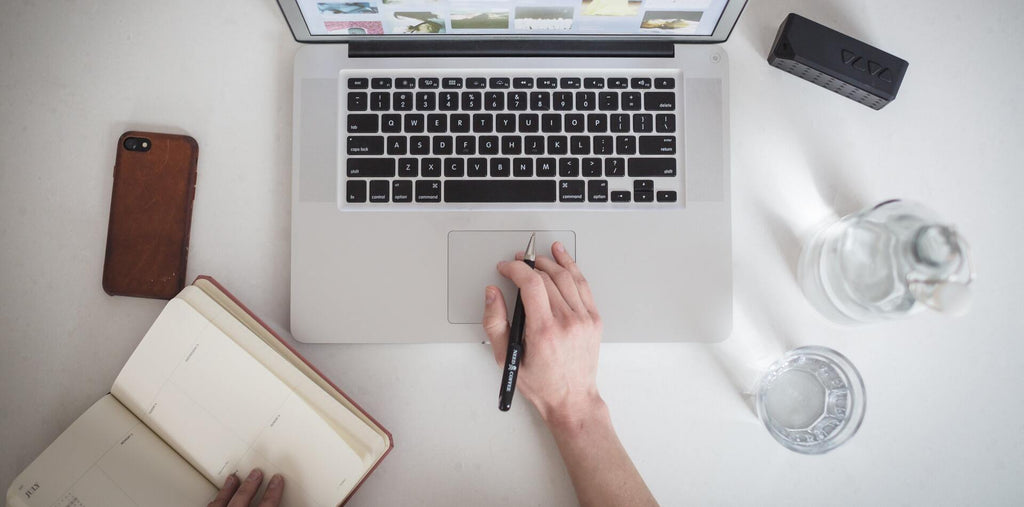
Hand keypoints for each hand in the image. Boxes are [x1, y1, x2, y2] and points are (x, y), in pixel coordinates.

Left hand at [208, 469, 283, 506]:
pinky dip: (214, 503)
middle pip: (243, 497)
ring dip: (228, 489)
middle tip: (256, 472)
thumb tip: (281, 504)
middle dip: (250, 484)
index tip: (277, 480)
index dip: (273, 491)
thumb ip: (270, 506)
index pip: (267, 504)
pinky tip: (214, 500)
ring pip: (222, 502)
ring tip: (232, 479)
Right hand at [483, 241, 603, 424]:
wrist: (572, 399)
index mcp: (544, 331)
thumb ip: (495, 323)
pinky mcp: (594, 319)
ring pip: (566, 277)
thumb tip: (492, 294)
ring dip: (550, 261)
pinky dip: (572, 267)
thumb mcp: (507, 358)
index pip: (530, 284)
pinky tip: (563, 257)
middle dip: (528, 265)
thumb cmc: (541, 384)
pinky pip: (583, 285)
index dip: (515, 269)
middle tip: (517, 263)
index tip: (505, 268)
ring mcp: (584, 319)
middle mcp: (567, 322)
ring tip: (537, 256)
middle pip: (547, 278)